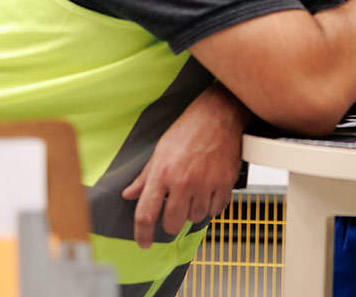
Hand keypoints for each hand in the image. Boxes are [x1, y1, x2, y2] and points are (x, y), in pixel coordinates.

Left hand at [121, 84, 248, 247]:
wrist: (219, 114)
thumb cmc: (190, 128)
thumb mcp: (160, 150)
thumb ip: (145, 176)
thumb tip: (130, 194)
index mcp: (162, 173)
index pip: (146, 215)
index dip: (142, 234)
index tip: (144, 242)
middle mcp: (183, 182)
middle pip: (171, 223)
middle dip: (170, 223)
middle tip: (172, 214)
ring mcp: (205, 183)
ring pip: (195, 218)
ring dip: (192, 213)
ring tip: (193, 197)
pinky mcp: (224, 183)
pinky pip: (217, 209)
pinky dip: (212, 207)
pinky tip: (209, 194)